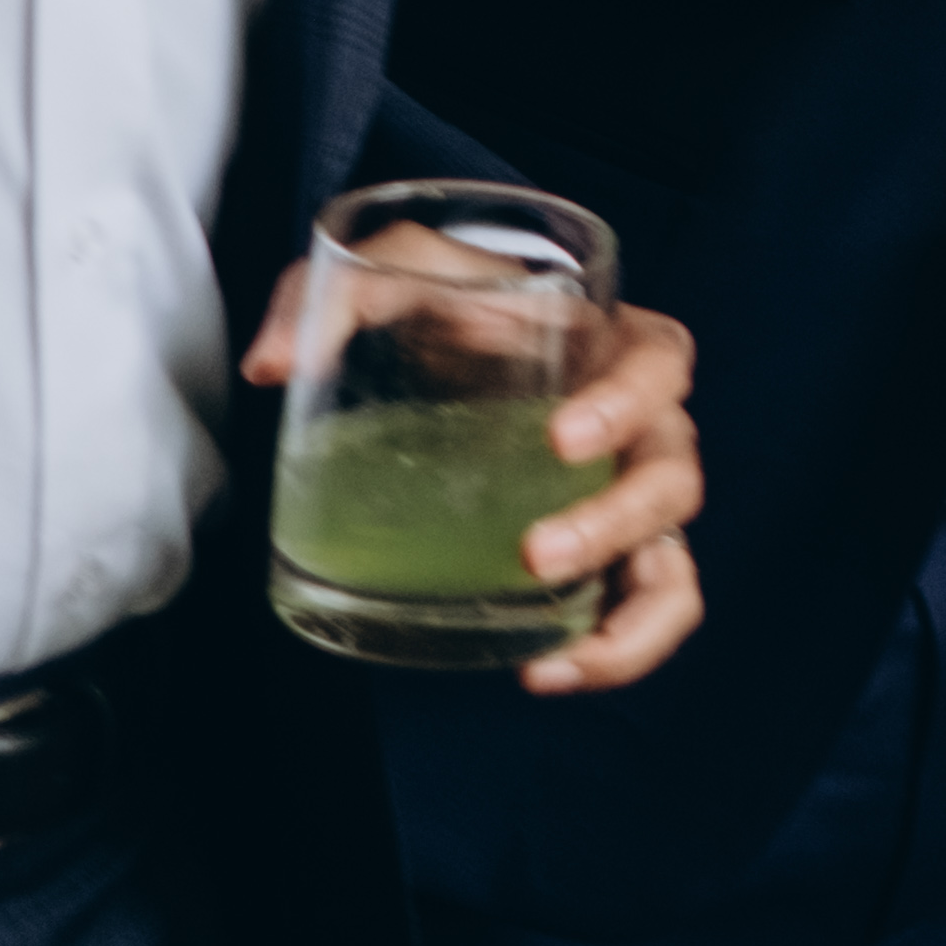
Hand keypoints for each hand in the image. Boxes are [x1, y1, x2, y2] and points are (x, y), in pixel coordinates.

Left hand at [241, 274, 708, 696]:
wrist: (454, 348)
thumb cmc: (447, 307)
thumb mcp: (395, 274)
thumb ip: (332, 298)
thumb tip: (273, 366)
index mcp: (612, 342)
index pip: (660, 363)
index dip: (628, 402)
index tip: (561, 437)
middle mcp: (640, 425)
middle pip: (672, 475)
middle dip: (614, 523)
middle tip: (535, 554)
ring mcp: (626, 498)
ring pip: (673, 563)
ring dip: (630, 616)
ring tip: (552, 653)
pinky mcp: (603, 557)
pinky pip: (642, 613)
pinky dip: (615, 653)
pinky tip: (543, 671)